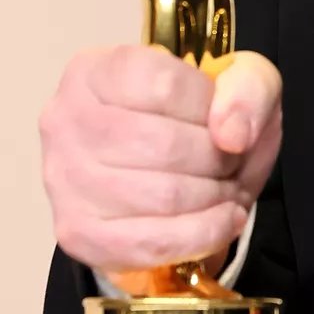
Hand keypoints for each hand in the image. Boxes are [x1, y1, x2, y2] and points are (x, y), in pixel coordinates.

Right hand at [40, 46, 281, 273]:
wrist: (168, 173)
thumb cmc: (195, 118)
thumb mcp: (235, 79)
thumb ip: (248, 87)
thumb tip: (233, 135)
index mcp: (96, 70)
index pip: (164, 86)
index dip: (211, 108)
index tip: (223, 120)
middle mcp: (66, 120)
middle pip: (165, 146)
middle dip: (218, 160)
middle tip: (232, 163)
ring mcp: (65, 180)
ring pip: (163, 196)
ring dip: (215, 197)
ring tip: (226, 190)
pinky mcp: (77, 233)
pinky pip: (152, 243)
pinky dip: (203, 235)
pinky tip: (223, 221)